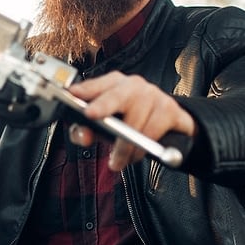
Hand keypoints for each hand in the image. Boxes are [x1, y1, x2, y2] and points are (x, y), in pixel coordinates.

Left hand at [68, 72, 195, 170]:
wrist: (170, 126)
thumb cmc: (132, 122)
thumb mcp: (105, 127)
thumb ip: (87, 131)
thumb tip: (82, 134)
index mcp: (115, 85)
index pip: (97, 84)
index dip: (86, 89)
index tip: (73, 94)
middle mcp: (135, 86)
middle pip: (118, 94)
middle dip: (103, 104)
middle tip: (90, 115)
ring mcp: (155, 96)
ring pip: (136, 121)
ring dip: (124, 146)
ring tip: (117, 160)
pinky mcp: (171, 110)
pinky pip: (154, 131)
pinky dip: (142, 148)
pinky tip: (136, 155)